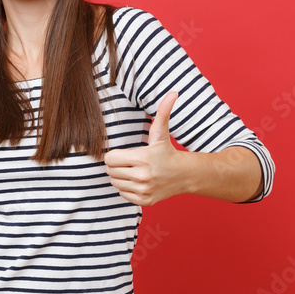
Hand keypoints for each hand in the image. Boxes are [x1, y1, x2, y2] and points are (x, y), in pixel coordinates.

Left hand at [104, 91, 185, 205]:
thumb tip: (173, 93)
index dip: (114, 155)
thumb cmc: (167, 152)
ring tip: (134, 170)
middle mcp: (143, 177)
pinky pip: (123, 193)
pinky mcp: (145, 201)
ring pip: (115, 183)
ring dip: (121, 177)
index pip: (110, 159)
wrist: (184, 175)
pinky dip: (127, 188)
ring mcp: (143, 191)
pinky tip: (138, 181)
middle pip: (111, 171)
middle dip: (117, 165)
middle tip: (129, 161)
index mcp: (143, 158)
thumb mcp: (162, 133)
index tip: (124, 153)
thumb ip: (163, 112)